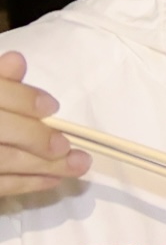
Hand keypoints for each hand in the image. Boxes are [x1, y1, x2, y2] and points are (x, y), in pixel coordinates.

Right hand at [0, 55, 89, 200]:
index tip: (52, 106)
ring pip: (2, 160)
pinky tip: (54, 179)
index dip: (21, 100)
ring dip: (42, 165)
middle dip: (34, 138)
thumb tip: (16, 61)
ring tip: (77, 165)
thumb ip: (0, 80)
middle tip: (66, 145)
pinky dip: (26, 183)